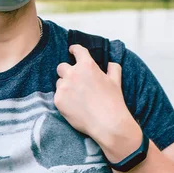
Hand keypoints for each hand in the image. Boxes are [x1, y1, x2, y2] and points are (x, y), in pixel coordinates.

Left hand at [54, 45, 141, 161]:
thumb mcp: (116, 81)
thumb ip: (113, 68)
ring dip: (65, 86)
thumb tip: (111, 63)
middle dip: (67, 72)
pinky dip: (63, 99)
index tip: (72, 50)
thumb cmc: (112, 101)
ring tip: (77, 97)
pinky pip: (57, 96)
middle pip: (62, 67)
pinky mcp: (58, 100)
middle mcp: (73, 73)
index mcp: (87, 65)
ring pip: (59, 82)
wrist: (107, 123)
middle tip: (75, 81)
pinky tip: (74, 106)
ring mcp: (64, 87)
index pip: (77, 50)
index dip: (74, 49)